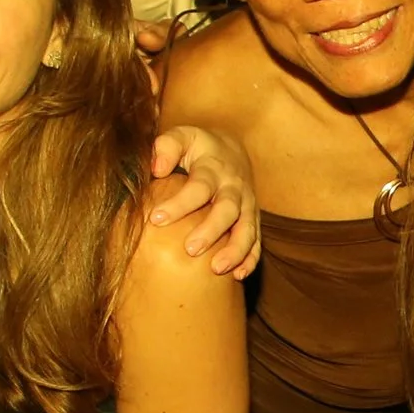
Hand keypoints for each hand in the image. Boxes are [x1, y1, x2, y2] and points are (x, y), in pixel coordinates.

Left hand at [146, 125, 259, 277]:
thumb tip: (156, 168)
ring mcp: (247, 206)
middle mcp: (234, 188)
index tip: (156, 219)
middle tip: (191, 250)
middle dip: (211, 230)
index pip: (198, 187)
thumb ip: (166, 146)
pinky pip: (257, 241)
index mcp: (214, 169)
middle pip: (227, 210)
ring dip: (235, 250)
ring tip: (217, 269)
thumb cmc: (198, 147)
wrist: (232, 150)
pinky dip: (250, 259)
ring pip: (247, 229)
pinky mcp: (253, 220)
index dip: (179, 203)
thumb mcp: (183, 136)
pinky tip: (238, 276)